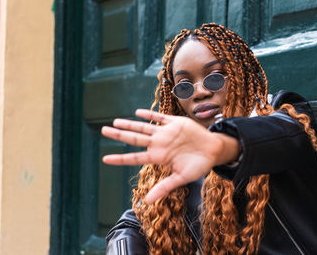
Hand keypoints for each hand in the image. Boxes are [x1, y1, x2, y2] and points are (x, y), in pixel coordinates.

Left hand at [101, 109, 239, 203]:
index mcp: (159, 158)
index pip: (135, 157)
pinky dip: (149, 114)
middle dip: (119, 135)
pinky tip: (138, 112)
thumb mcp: (181, 178)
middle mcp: (159, 144)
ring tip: (115, 121)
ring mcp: (165, 133)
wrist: (214, 150)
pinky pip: (159, 117)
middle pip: (134, 139)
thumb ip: (164, 187)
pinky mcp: (175, 123)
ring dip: (130, 124)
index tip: (104, 159)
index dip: (120, 158)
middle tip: (103, 130)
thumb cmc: (199, 166)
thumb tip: (147, 202)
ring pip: (143, 127)